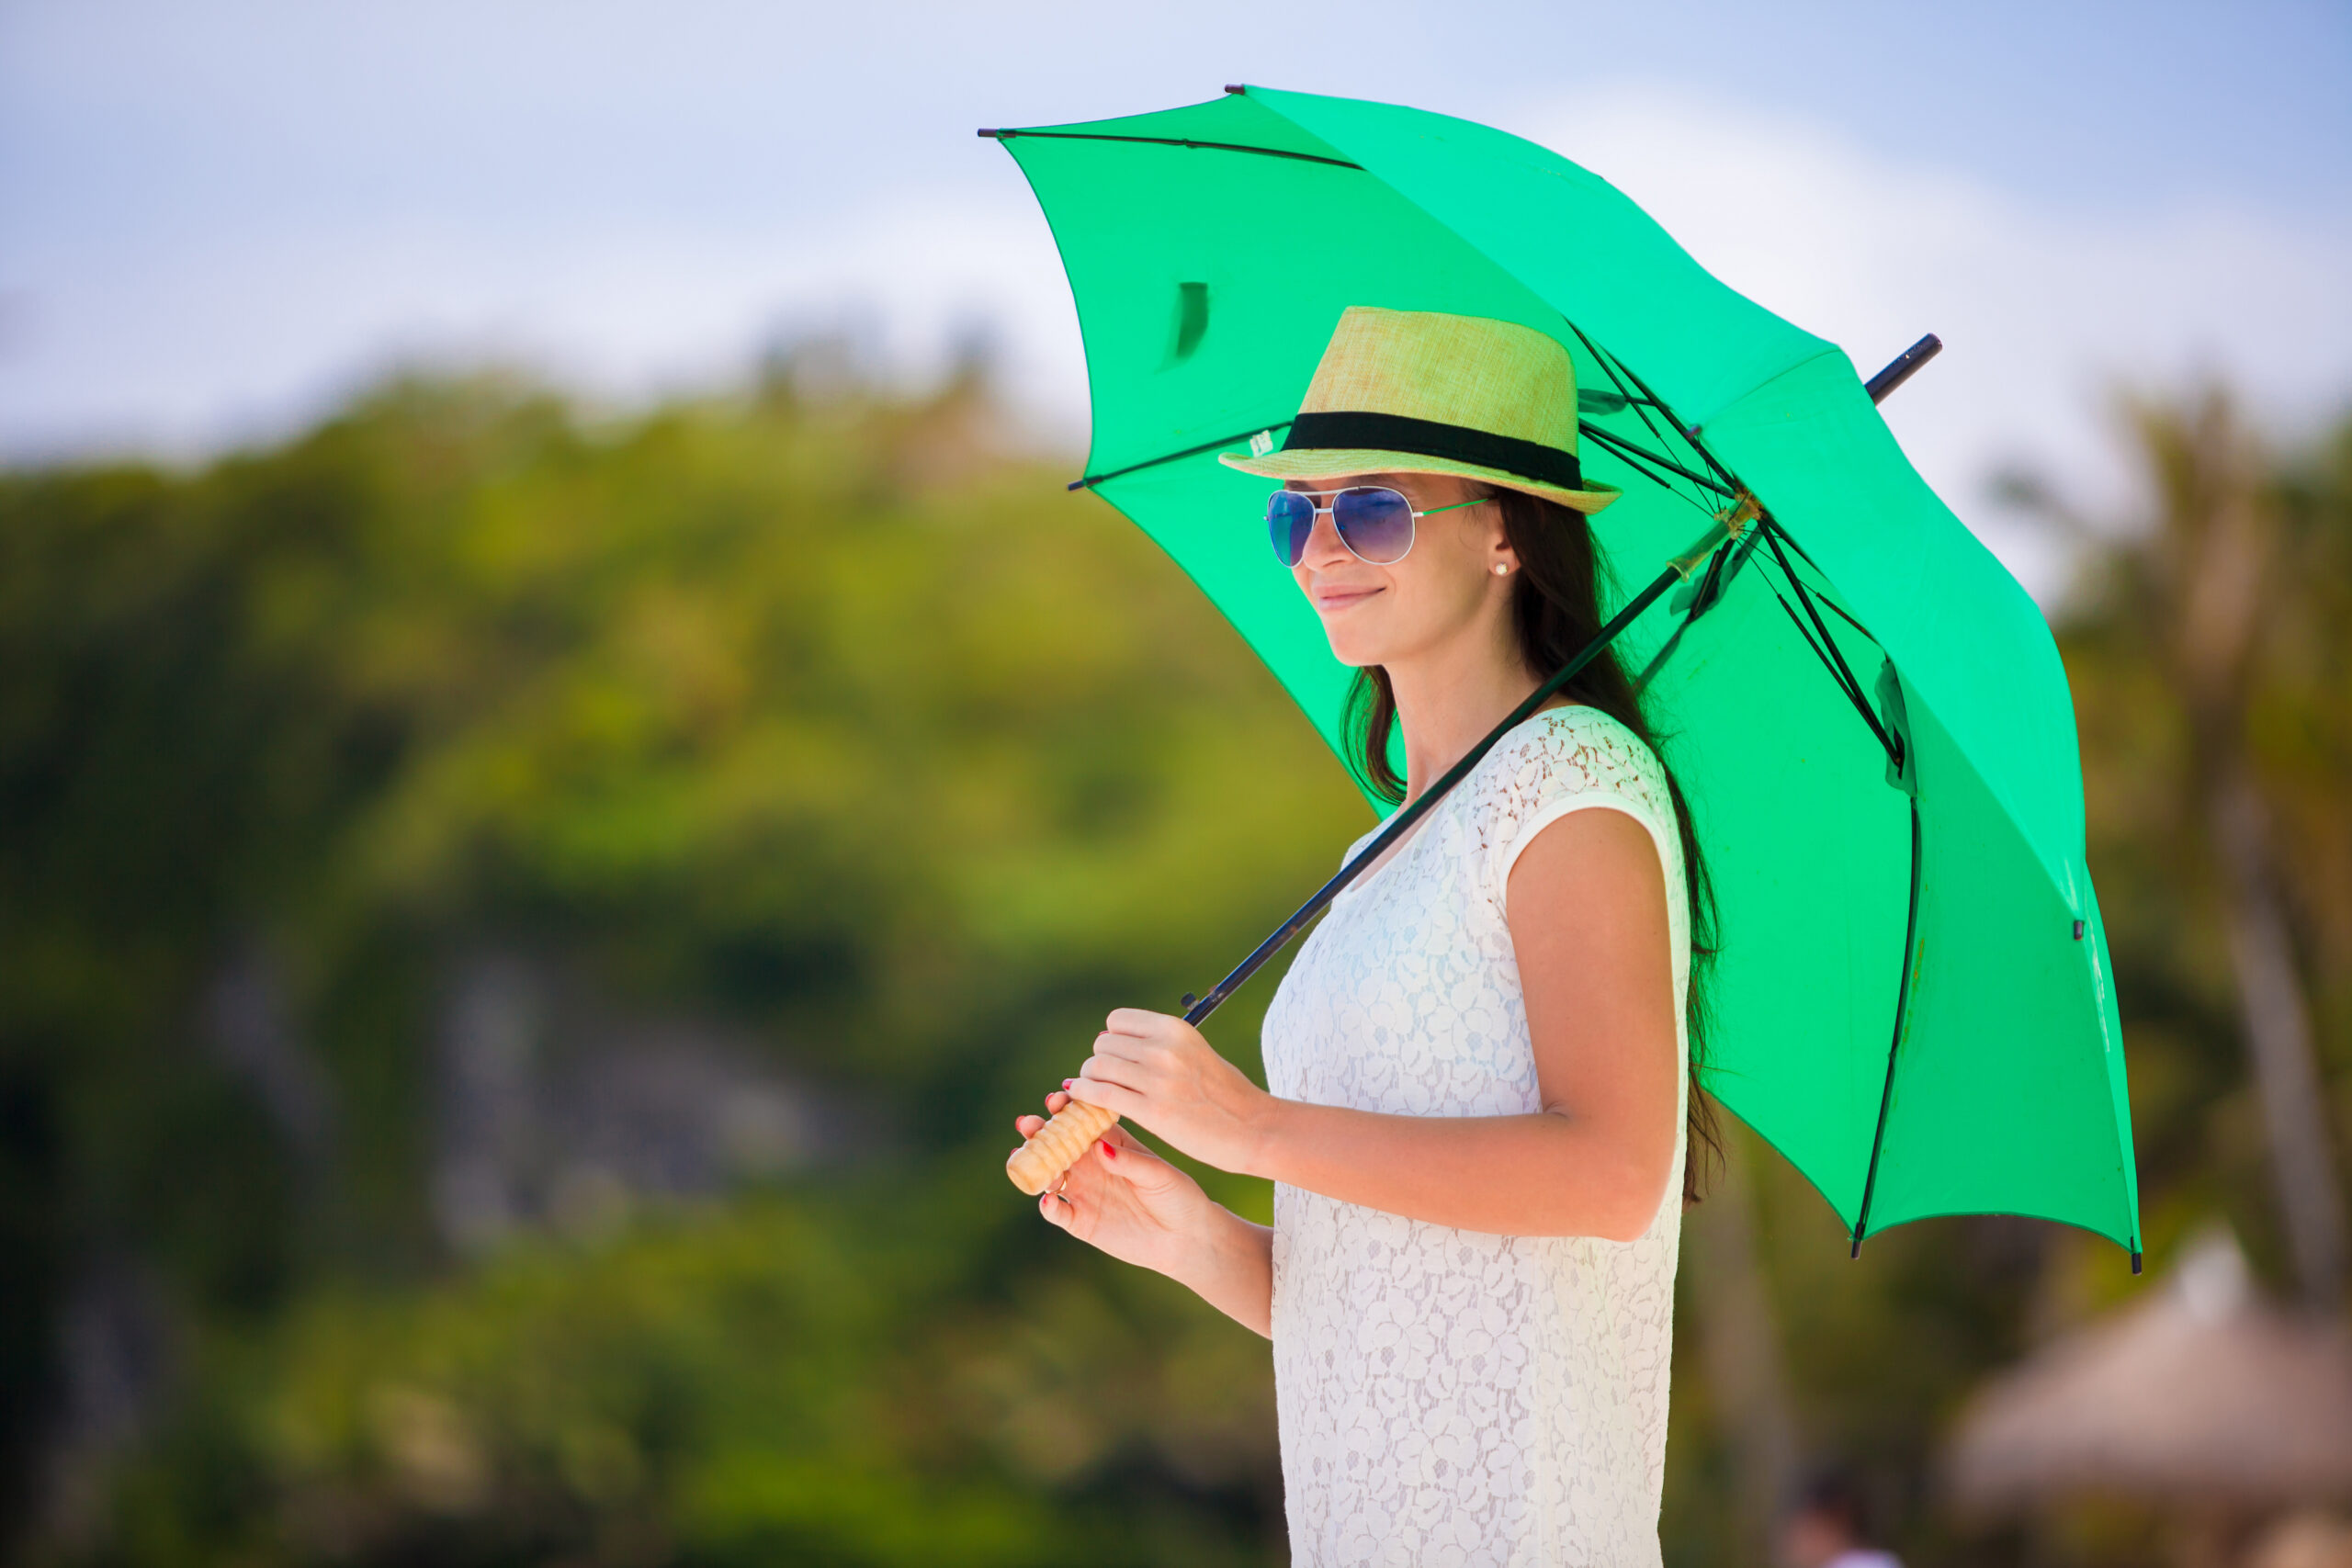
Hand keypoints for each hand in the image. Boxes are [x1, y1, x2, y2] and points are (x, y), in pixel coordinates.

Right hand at [1016, 1090, 1215, 1276]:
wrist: (1185, 1238)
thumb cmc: (1177, 1196)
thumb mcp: (1158, 1174)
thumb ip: (1128, 1161)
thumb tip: (1099, 1147)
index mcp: (1110, 1142)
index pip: (1081, 1120)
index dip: (1065, 1108)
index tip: (1056, 1099)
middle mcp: (1092, 1164)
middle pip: (1056, 1144)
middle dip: (1039, 1131)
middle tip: (1028, 1123)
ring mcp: (1084, 1192)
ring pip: (1049, 1174)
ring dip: (1034, 1165)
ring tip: (1027, 1157)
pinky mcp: (1082, 1222)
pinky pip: (1057, 1212)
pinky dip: (1047, 1206)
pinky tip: (1048, 1200)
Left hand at [1064, 1008, 1275, 1175]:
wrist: (1254, 1128)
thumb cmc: (1225, 1094)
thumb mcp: (1194, 1052)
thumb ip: (1158, 1045)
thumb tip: (1111, 1041)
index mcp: (1175, 1029)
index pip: (1117, 1021)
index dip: (1113, 1040)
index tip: (1119, 1060)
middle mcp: (1164, 1049)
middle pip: (1103, 1045)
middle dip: (1100, 1063)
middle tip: (1108, 1082)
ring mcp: (1158, 1080)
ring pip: (1096, 1068)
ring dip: (1090, 1081)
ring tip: (1098, 1094)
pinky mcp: (1152, 1112)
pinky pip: (1099, 1095)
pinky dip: (1084, 1096)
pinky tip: (1085, 1102)